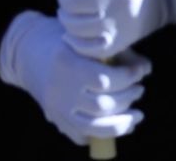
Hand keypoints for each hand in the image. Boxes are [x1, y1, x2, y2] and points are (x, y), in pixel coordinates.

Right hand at [0, 10, 151, 145]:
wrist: (30, 53)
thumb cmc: (69, 41)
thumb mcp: (92, 39)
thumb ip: (120, 53)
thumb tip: (146, 69)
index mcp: (68, 64)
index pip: (104, 79)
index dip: (128, 77)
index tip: (140, 71)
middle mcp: (59, 90)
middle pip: (102, 105)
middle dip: (128, 98)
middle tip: (139, 90)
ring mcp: (55, 108)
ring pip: (92, 127)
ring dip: (121, 123)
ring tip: (137, 115)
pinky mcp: (55, 119)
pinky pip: (81, 135)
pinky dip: (102, 133)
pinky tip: (118, 123)